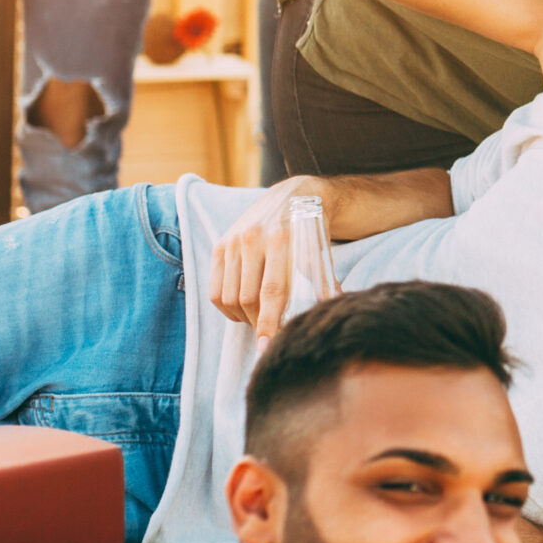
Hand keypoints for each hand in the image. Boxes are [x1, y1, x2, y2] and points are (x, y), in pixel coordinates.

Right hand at [211, 177, 343, 337]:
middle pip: (247, 298)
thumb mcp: (320, 253)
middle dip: (257, 322)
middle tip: (268, 332)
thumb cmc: (312, 231)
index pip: (271, 292)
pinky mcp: (221, 244)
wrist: (295, 195)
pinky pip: (214, 288)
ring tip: (257, 321)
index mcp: (282, 240)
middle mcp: (253, 238)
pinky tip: (241, 310)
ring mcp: (233, 241)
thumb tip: (327, 316)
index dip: (268, 324)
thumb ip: (323, 284)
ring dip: (242, 317)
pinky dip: (226, 307)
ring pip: (229, 296)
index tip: (267, 347)